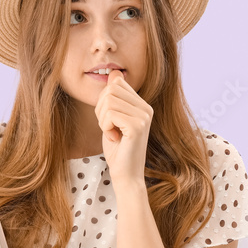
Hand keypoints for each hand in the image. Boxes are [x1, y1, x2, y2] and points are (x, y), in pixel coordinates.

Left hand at [94, 69, 152, 188]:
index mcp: (142, 105)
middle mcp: (146, 108)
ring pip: (108, 100)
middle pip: (111, 89)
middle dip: (101, 109)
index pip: (116, 84)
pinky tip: (114, 138)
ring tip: (112, 133)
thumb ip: (113, 98)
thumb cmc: (118, 149)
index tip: (110, 121)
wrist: (126, 175)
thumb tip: (115, 73)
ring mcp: (144, 116)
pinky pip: (110, 114)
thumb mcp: (112, 119)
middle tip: (108, 127)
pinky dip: (105, 127)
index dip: (104, 101)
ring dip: (102, 119)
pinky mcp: (138, 125)